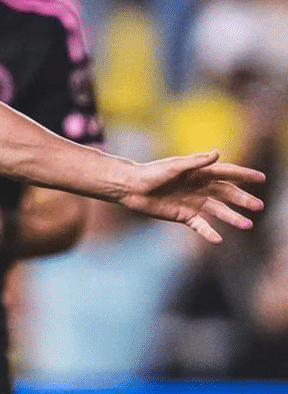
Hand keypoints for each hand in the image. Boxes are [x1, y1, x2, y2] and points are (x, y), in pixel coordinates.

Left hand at [118, 151, 264, 243]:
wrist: (132, 188)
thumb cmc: (152, 173)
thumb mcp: (175, 166)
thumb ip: (196, 162)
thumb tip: (218, 154)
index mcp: (200, 173)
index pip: (227, 174)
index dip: (244, 175)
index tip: (261, 178)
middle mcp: (200, 188)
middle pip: (227, 194)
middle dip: (243, 199)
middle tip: (259, 206)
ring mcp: (193, 202)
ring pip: (218, 211)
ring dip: (232, 217)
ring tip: (248, 225)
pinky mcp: (183, 215)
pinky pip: (200, 225)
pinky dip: (209, 232)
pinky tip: (218, 239)